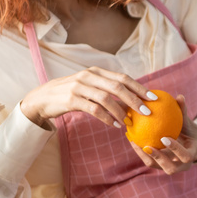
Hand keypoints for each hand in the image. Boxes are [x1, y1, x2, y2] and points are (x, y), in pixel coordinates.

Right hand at [19, 66, 153, 129]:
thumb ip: (109, 92)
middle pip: (117, 86)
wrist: (43, 98)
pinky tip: (115, 126)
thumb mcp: (90, 88)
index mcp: (97, 72)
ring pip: (106, 98)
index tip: (153, 98)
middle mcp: (89, 76)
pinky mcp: (71, 99)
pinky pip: (94, 109)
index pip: (123, 78)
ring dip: (121, 111)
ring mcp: (79, 86)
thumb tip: (133, 104)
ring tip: (130, 122)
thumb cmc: (72, 94)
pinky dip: (107, 118)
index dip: (139, 87)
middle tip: (148, 111)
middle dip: (135, 99)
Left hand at [128, 94, 196, 174]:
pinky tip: (131, 139)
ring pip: (157, 166)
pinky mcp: (160, 166)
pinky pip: (149, 161)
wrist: (188, 143)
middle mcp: (182, 166)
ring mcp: (171, 168)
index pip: (186, 156)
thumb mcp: (187, 121)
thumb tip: (179, 96)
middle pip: (171, 168)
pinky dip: (140, 152)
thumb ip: (183, 111)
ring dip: (145, 156)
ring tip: (135, 143)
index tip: (164, 138)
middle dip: (159, 158)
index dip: (176, 150)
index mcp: (192, 155)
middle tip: (147, 146)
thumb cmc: (188, 129)